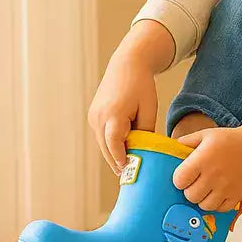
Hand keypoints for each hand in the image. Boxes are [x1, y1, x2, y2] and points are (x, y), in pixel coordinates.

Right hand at [87, 46, 157, 174]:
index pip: (115, 145)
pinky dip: (110, 143)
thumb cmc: (142, 85)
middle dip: (117, 162)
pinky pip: (102, 135)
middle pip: (107, 148)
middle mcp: (99, 117)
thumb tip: (144, 151)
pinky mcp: (93, 115)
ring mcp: (93, 116)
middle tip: (129, 177)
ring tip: (127, 167)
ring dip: (113, 153)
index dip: (120, 159)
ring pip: (103, 143)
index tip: (127, 171)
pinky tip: (123, 150)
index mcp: (113, 114)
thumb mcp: (149, 108)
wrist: (127, 63)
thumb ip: (146, 131)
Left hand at [172, 127, 241, 211]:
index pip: (179, 180)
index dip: (180, 179)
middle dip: (190, 190)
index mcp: (203, 159)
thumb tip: (170, 149)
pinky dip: (217, 204)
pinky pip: (220, 209)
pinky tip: (217, 193)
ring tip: (206, 189)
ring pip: (204, 205)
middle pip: (191, 195)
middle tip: (195, 183)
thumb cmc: (227, 140)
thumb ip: (185, 142)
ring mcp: (226, 187)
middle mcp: (214, 174)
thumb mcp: (205, 135)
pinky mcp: (237, 196)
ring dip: (203, 199)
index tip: (185, 176)